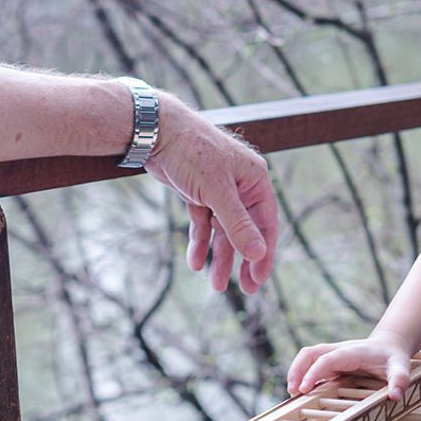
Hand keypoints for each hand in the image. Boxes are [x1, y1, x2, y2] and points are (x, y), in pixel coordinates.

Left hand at [145, 96, 277, 293]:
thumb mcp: (217, 192)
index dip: (263, 254)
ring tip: (216, 284)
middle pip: (246, 230)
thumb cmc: (192, 152)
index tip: (258, 280)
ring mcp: (219, 190)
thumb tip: (259, 254)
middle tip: (247, 291)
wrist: (155, 130)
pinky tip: (195, 262)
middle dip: (243, 260)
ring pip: (223, 230)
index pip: (266, 224)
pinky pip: (204, 223)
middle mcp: (241, 186)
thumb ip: (238, 224)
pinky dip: (200, 242)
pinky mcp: (198, 192)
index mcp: (255, 180)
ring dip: (220, 256)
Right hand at [288, 331, 413, 401]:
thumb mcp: (400, 366)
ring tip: (292, 394)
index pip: (328, 358)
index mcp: (353, 352)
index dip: (314, 372)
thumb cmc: (393, 357)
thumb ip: (399, 380)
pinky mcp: (331, 363)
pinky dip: (302, 376)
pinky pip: (311, 365)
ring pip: (307, 357)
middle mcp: (339, 351)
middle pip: (311, 353)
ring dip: (296, 372)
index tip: (305, 388)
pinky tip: (302, 393)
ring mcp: (333, 356)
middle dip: (298, 370)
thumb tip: (395, 396)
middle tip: (293, 392)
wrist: (390, 345)